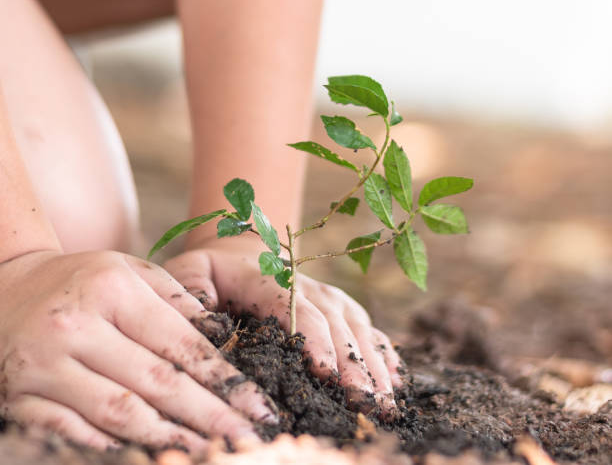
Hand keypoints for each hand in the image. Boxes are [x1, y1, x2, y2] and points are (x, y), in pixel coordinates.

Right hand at [0, 250, 276, 453]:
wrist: (7, 288)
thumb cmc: (83, 280)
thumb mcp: (131, 272)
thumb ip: (178, 301)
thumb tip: (225, 338)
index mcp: (112, 291)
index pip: (180, 345)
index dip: (224, 381)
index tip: (257, 406)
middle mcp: (77, 328)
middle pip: (157, 384)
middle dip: (209, 416)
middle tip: (246, 438)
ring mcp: (44, 366)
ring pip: (119, 414)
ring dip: (170, 438)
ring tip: (210, 451)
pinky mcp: (19, 396)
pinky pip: (71, 431)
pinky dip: (111, 446)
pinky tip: (150, 453)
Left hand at [164, 236, 403, 415]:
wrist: (243, 251)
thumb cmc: (212, 271)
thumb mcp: (190, 272)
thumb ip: (190, 292)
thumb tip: (201, 322)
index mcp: (270, 280)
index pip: (297, 309)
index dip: (314, 340)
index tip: (326, 374)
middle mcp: (307, 287)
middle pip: (336, 326)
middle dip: (353, 366)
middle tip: (366, 403)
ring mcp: (328, 296)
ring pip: (358, 329)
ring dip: (374, 366)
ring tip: (387, 402)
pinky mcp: (340, 307)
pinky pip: (368, 328)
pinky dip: (384, 352)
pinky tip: (396, 379)